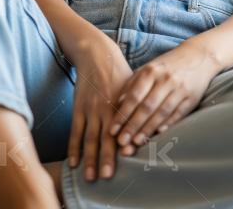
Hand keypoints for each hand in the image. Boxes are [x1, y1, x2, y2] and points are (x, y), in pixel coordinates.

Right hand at [67, 32, 133, 182]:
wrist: (97, 54)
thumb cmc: (120, 73)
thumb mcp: (135, 86)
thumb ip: (142, 106)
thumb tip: (159, 125)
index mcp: (125, 102)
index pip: (128, 125)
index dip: (127, 142)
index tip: (129, 160)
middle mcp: (108, 107)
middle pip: (108, 135)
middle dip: (108, 156)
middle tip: (108, 176)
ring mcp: (91, 108)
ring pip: (90, 137)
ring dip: (90, 158)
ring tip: (91, 177)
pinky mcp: (79, 107)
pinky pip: (75, 131)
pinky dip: (74, 147)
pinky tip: (74, 162)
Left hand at [108, 40, 218, 149]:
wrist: (199, 55)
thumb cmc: (168, 65)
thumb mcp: (149, 68)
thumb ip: (133, 84)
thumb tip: (117, 103)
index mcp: (151, 71)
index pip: (134, 96)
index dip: (123, 114)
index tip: (112, 129)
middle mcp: (165, 79)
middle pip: (147, 106)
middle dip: (133, 126)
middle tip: (122, 142)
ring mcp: (179, 89)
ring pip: (161, 112)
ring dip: (148, 129)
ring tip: (136, 142)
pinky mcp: (192, 98)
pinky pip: (178, 114)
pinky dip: (168, 125)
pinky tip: (158, 134)